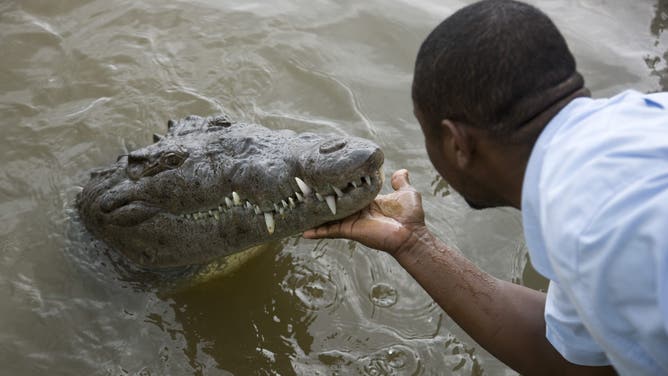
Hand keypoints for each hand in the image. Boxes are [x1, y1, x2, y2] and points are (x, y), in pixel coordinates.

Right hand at [303, 169, 428, 255]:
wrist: (411, 234)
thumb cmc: (410, 216)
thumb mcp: (406, 193)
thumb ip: (401, 182)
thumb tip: (401, 171)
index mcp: (366, 201)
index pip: (348, 193)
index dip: (338, 187)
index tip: (326, 179)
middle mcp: (356, 211)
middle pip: (335, 204)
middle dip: (321, 198)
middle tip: (304, 190)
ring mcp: (351, 221)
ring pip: (329, 216)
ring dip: (315, 213)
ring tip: (298, 207)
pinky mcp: (350, 230)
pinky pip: (330, 230)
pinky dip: (317, 232)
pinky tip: (303, 232)